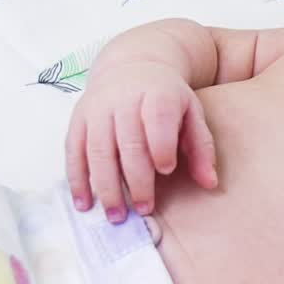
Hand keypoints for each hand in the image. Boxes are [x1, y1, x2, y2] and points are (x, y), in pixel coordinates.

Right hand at [65, 61, 216, 221]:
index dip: (160, 145)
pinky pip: (74, 152)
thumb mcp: (192, 113)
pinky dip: (78, 180)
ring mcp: (96, 110)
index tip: (167, 170)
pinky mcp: (78, 121)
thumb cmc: (167, 98)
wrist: (133, 66)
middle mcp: (122, 100)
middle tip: (145, 208)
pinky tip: (85, 204)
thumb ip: (201, 148)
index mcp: (157, 94)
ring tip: (117, 216)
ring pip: (97, 151)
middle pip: (127, 142)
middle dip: (136, 179)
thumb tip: (210, 183)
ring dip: (106, 187)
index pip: (157, 118)